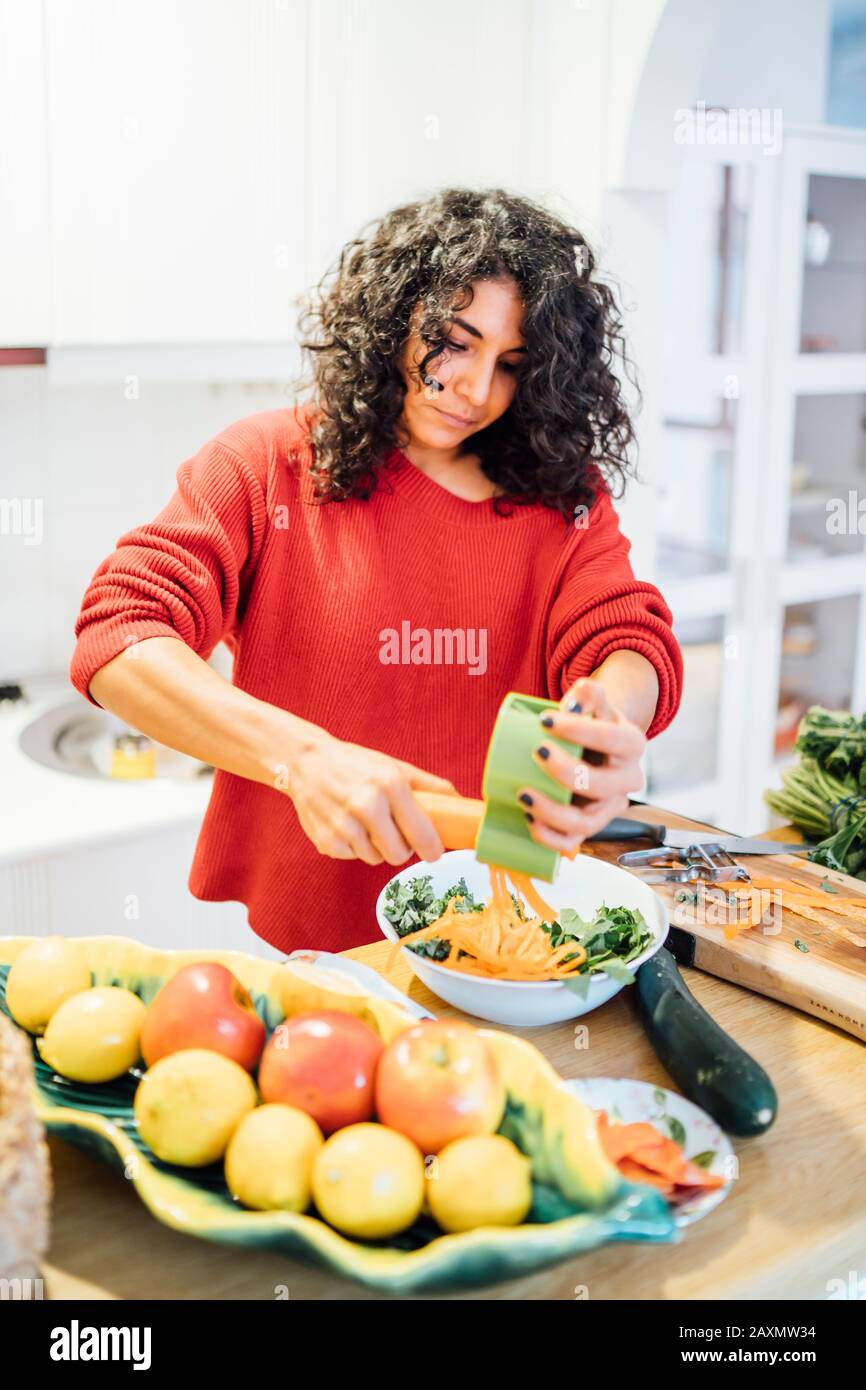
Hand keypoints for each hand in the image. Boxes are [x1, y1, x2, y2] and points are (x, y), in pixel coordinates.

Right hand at [285, 732, 457, 865]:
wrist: (306, 762)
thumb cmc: (355, 764)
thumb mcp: (394, 767)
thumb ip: (429, 786)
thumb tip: (460, 802)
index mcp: (389, 785)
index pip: (422, 834)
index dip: (432, 849)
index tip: (434, 852)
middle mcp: (366, 806)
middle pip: (399, 855)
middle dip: (402, 849)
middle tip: (396, 834)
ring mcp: (343, 826)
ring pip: (375, 858)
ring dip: (376, 847)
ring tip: (367, 824)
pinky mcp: (326, 841)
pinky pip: (353, 857)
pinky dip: (354, 847)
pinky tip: (347, 825)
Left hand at [516, 675, 645, 853]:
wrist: (593, 745)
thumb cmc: (590, 722)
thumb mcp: (593, 703)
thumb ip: (588, 692)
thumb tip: (578, 697)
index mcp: (632, 745)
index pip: (614, 740)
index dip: (580, 731)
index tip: (545, 721)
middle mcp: (627, 780)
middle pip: (602, 785)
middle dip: (565, 772)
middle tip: (537, 753)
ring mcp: (609, 808)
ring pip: (586, 823)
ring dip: (552, 811)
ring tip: (524, 794)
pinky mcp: (589, 826)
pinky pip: (573, 844)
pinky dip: (549, 837)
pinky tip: (529, 819)